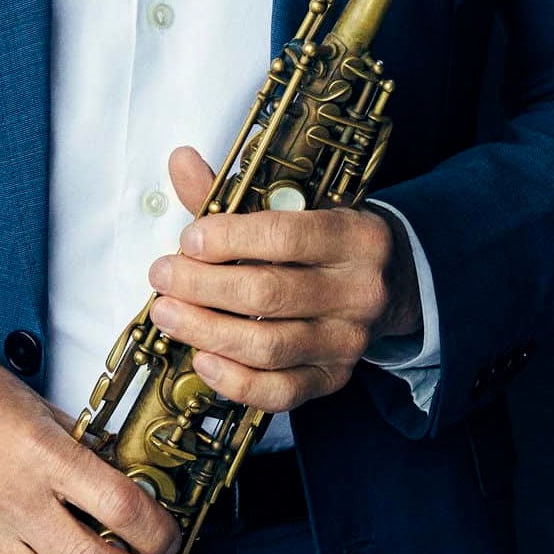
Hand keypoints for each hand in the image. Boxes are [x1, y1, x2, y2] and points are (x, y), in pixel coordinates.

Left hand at [144, 144, 419, 411]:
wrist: (391, 283)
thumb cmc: (328, 240)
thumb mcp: (298, 207)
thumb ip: (236, 193)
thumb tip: (181, 162)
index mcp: (354, 236)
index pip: (285, 237)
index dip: (228, 239)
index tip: (187, 239)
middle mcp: (359, 291)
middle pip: (269, 295)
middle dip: (203, 287)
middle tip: (162, 276)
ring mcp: (348, 342)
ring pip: (269, 347)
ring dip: (206, 332)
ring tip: (166, 314)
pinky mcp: (335, 379)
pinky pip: (281, 392)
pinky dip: (235, 381)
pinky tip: (202, 358)